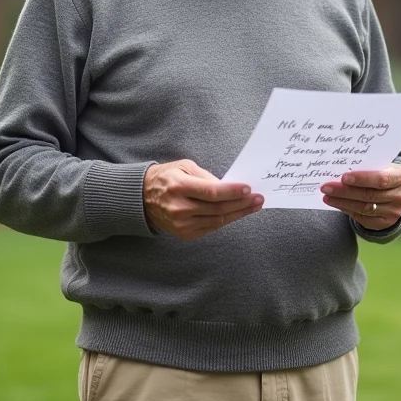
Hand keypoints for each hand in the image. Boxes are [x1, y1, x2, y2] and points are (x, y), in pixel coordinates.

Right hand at [144, 159, 263, 239]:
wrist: (142, 199)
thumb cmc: (166, 178)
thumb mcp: (184, 167)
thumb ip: (206, 176)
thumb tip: (229, 186)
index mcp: (178, 187)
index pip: (212, 192)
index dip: (232, 192)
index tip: (248, 189)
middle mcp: (180, 208)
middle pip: (218, 208)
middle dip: (242, 203)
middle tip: (258, 198)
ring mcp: (182, 224)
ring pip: (218, 220)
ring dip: (238, 213)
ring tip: (253, 206)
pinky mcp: (185, 234)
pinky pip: (211, 227)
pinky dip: (226, 220)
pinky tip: (237, 213)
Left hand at [320, 165, 400, 230]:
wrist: (397, 192)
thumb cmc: (384, 174)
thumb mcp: (383, 167)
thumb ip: (367, 168)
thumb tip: (339, 170)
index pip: (381, 179)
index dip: (362, 179)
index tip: (343, 177)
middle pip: (369, 195)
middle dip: (345, 191)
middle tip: (326, 187)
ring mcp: (394, 212)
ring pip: (364, 208)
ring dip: (342, 202)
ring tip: (327, 196)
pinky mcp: (384, 223)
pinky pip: (362, 218)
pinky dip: (347, 210)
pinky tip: (336, 203)